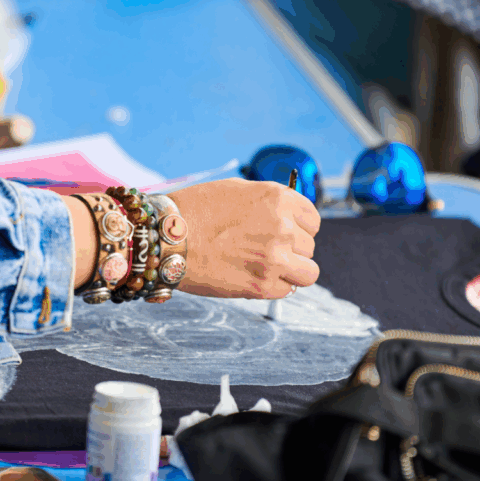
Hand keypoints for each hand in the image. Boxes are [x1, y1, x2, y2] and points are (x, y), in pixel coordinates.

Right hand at [169, 178, 320, 298]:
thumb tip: (290, 217)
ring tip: (268, 267)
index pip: (312, 220)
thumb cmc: (195, 210)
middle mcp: (282, 227)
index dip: (299, 227)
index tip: (285, 233)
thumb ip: (269, 203)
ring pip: (308, 272)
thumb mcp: (238, 190)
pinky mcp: (262, 285)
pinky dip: (274, 286)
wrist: (167, 238)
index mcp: (279, 199)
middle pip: (309, 246)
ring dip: (292, 271)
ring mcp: (275, 258)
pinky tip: (253, 276)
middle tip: (263, 250)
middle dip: (291, 249)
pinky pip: (288, 290)